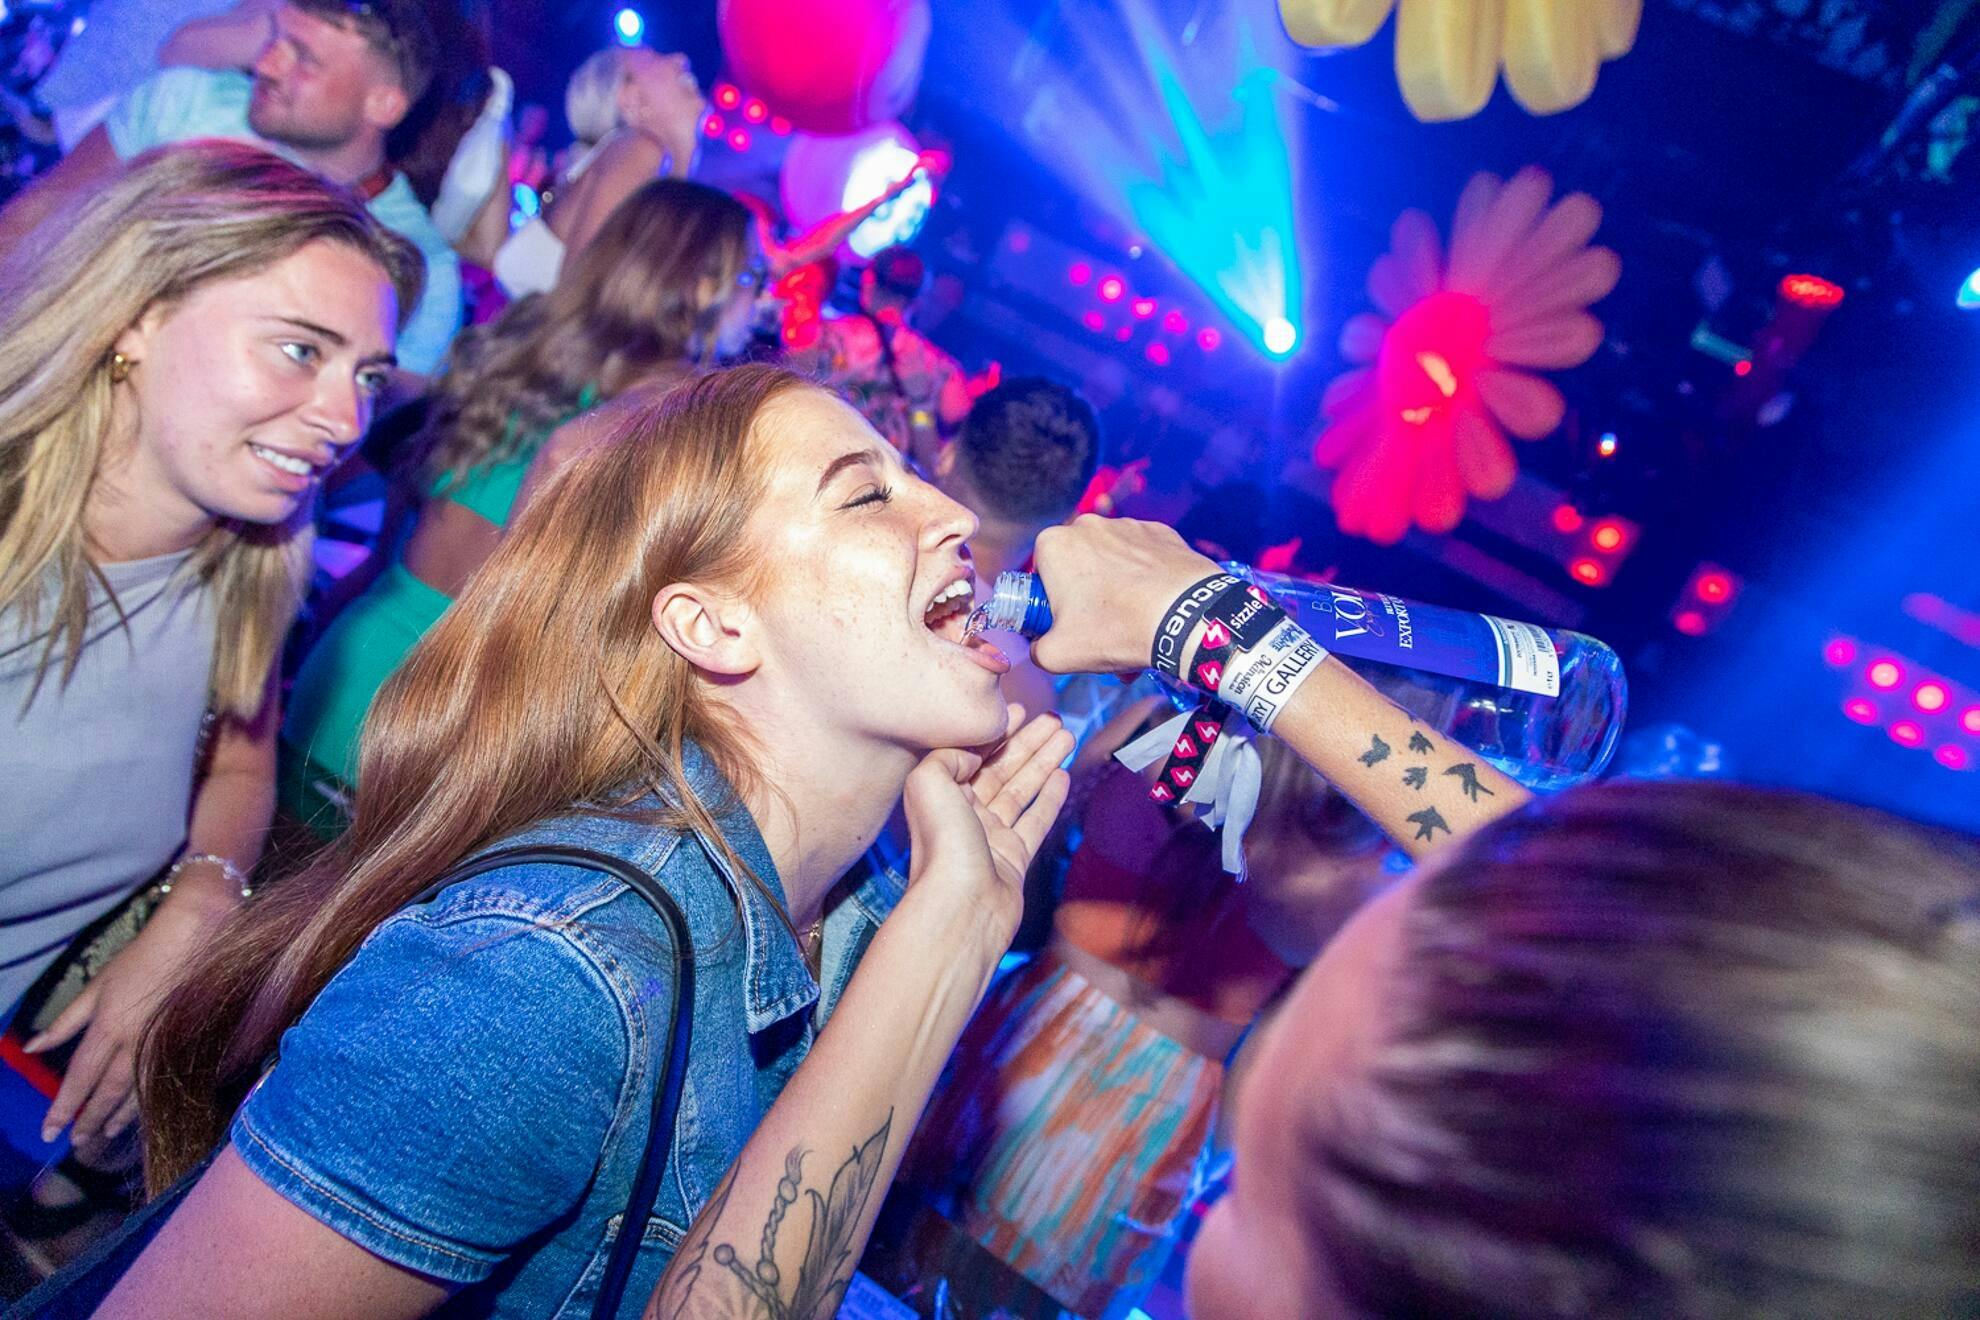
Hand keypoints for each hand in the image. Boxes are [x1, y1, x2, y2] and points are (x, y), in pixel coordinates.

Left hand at [26, 899, 220, 1147]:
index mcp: (108, 1027)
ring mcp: (162, 1045)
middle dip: (89, 1119)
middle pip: (108, 1092)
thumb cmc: (142, 957)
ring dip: (118, 1118)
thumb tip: (32, 1048)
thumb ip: (66, 1021)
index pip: (80, 1078)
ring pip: (137, 1093)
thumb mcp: (98, 985)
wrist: (196, 939)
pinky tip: (139, 1112)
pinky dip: (147, 1102)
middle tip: (76, 1143)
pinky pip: (162, 1082)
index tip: (48, 1131)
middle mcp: (133, 1043)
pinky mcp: (186, 1044)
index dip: (63, 1107)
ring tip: (104, 1134)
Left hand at [902, 709, 1072, 945]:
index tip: (1019, 709)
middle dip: (1027, 742)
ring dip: (1044, 762)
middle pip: (1000, 767)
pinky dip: (1049, 797)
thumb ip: (948, 754)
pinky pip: (1034, 820)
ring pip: (1021, 790)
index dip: (996, 730)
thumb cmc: (942, 844)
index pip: (971, 752)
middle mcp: (963, 812)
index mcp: (939, 792)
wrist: (961, 906)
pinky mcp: (1013, 858)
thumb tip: (974, 753)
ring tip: (1067, 736)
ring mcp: (989, 836)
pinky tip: (1063, 775)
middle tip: (1054, 719)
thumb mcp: (928, 780)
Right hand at [1029, 516, 1221, 674]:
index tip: (1068, 626)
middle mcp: (1089, 525)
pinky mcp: (1162, 532)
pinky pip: (1144, 557)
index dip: (1051, 604)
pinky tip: (1156, 605)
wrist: (1186, 617)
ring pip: (1112, 562)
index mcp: (1054, 544)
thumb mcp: (1057, 655)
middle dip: (1086, 597)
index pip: (1041, 575)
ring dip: (1116, 589)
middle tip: (1102, 629)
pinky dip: (1146, 578)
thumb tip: (1040, 646)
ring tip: (1134, 624)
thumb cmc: (1116, 629)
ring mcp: (1129, 525)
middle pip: (1078, 567)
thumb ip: (1035, 649)